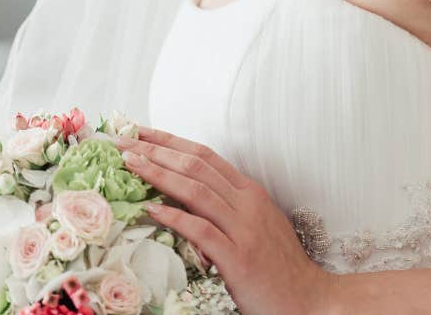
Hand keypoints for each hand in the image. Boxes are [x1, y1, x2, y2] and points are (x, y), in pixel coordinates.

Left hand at [115, 127, 337, 314]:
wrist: (307, 296)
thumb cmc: (278, 265)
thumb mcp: (257, 224)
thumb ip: (228, 207)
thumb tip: (187, 196)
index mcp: (251, 192)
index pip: (205, 156)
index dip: (171, 141)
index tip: (141, 132)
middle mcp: (247, 203)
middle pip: (196, 166)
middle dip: (156, 150)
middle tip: (123, 140)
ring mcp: (244, 229)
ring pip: (196, 191)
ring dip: (159, 174)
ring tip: (130, 164)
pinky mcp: (239, 258)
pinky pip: (202, 231)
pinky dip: (175, 217)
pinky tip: (152, 209)